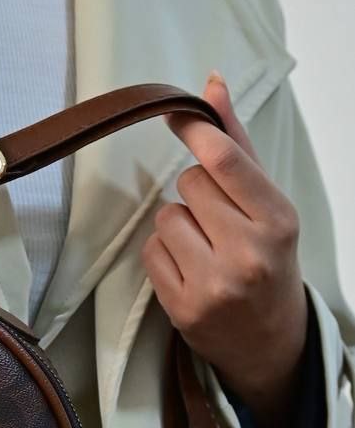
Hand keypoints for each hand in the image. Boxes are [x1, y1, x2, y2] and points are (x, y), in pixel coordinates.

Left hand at [142, 71, 308, 427]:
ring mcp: (213, 285)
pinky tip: (188, 268)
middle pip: (189, 184)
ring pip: (165, 217)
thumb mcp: (268, 204)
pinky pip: (150, 252)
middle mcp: (248, 253)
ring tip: (204, 248)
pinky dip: (162, 253)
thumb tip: (211, 85)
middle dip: (195, 192)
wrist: (270, 342)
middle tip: (217, 219)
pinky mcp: (182, 309)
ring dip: (177, 224)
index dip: (195, 131)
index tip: (177, 115)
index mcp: (278, 221)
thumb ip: (237, 146)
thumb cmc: (269, 261)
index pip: (224, 161)